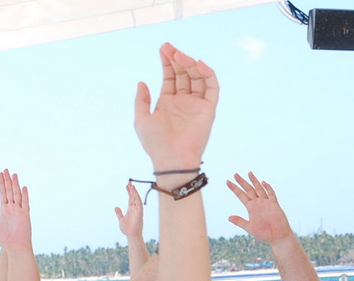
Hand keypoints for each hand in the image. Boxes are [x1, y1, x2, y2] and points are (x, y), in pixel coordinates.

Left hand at [0, 170, 31, 250]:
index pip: (3, 194)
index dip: (1, 184)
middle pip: (9, 191)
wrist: (15, 248)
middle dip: (7, 180)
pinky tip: (24, 187)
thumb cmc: (6, 241)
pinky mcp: (25, 216)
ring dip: (15, 185)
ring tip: (14, 174)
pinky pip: (25, 204)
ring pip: (17, 195)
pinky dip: (24, 196)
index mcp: (4, 210)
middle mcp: (12, 209)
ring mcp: (19, 211)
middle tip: (6, 169)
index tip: (1, 174)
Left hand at [114, 182, 144, 238]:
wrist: (131, 236)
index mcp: (131, 210)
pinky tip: (135, 193)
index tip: (127, 186)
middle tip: (129, 182)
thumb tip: (116, 207)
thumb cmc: (127, 229)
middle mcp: (135, 209)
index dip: (129, 192)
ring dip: (134, 192)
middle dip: (131, 190)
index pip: (130, 199)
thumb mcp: (121, 219)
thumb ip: (119, 213)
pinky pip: (139, 204)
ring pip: (136, 199)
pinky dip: (138, 198)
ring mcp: (138, 211)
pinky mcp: (140, 213)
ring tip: (131, 185)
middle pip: (133, 197)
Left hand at [134, 43, 218, 172]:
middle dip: (177, 59)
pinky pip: (212, 88)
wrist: (171, 160)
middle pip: (184, 73)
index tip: (163, 48)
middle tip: (170, 49)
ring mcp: (196, 105)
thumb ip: (141, 101)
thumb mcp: (141, 120)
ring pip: (197, 77)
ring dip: (190, 64)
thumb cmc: (155, 144)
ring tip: (180, 56)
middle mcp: (183, 102)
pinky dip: (207, 74)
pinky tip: (198, 64)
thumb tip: (142, 82)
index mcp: (168, 102)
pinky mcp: (208, 110)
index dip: (167, 62)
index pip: (170, 76)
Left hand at [227, 172, 293, 243]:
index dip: (234, 189)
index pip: (241, 195)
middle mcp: (258, 203)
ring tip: (249, 173)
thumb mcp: (249, 227)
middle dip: (242, 182)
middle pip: (249, 189)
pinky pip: (271, 195)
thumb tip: (228, 218)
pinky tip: (263, 183)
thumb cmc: (264, 234)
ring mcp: (266, 203)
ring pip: (259, 189)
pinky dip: (268, 188)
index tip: (227, 181)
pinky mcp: (275, 205)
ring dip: (254, 181)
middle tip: (235, 174)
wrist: (278, 237)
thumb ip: (240, 222)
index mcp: (251, 208)